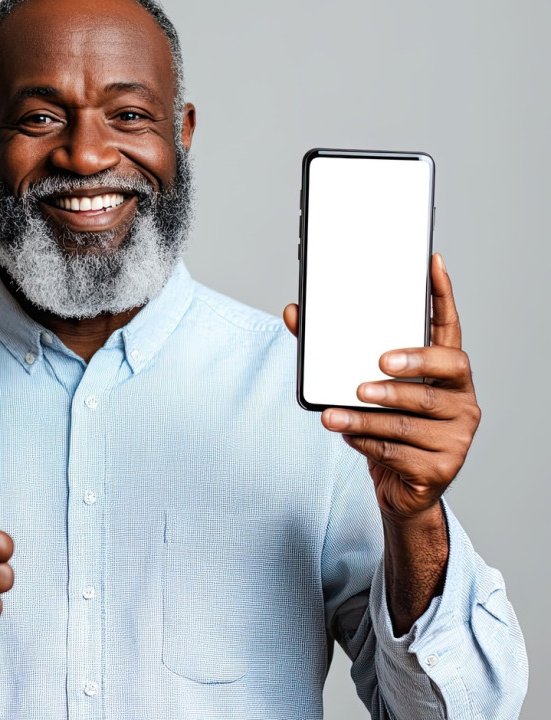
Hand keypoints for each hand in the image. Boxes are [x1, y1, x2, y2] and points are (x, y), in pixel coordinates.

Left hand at [284, 253, 480, 519]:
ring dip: (367, 415)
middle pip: (446, 370)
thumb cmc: (382, 426)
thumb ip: (330, 352)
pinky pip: (399, 450)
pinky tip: (346, 435)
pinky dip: (367, 441)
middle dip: (410, 365)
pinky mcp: (443, 468)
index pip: (449, 327)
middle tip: (375, 366)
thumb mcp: (359, 387)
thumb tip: (292, 313)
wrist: (401, 488)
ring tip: (333, 413)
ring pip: (412, 418)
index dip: (443, 295)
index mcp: (444, 372)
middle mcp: (460, 398)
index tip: (432, 263)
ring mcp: (457, 435)